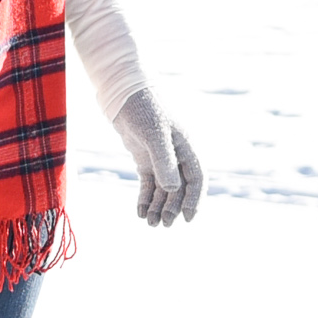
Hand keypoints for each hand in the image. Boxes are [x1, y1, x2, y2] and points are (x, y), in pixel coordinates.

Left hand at [112, 88, 203, 227]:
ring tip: (150, 224)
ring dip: (158, 206)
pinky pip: (148, 182)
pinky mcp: (144, 157)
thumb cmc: (142, 108)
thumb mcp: (154, 134)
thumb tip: (172, 190)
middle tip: (162, 224)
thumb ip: (164, 161)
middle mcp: (175, 154)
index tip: (188, 218)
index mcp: (185, 147)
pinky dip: (145, 197)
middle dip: (172, 207)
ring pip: (163, 188)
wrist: (121, 93)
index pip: (197, 179)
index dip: (195, 200)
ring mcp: (159, 157)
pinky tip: (140, 212)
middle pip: (179, 188)